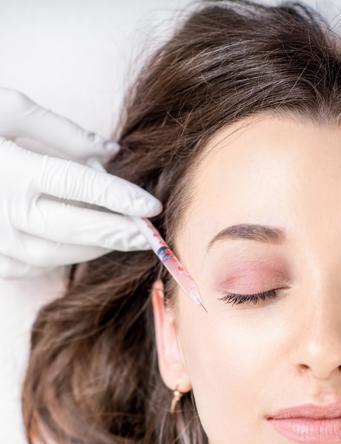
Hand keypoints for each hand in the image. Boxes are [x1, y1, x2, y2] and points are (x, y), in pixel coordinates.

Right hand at [0, 87, 161, 278]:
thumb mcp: (4, 106)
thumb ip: (60, 131)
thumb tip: (111, 151)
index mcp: (8, 170)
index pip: (76, 186)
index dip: (118, 198)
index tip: (151, 206)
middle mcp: (0, 212)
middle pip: (72, 231)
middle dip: (116, 234)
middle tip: (150, 234)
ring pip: (55, 256)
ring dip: (94, 249)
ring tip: (124, 237)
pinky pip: (32, 266)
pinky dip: (62, 257)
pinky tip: (83, 244)